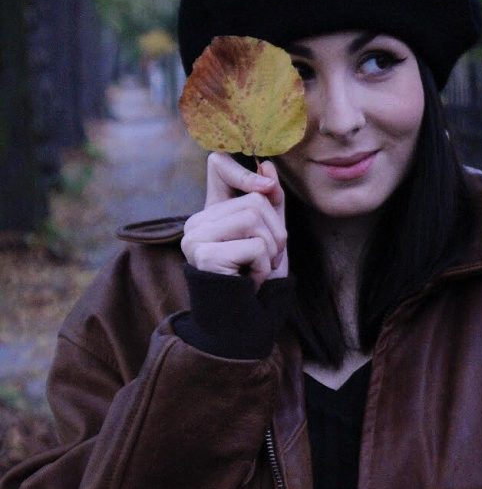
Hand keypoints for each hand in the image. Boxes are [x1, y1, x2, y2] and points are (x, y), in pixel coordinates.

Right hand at [181, 154, 287, 288]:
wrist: (245, 323)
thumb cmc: (257, 279)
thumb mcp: (271, 235)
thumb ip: (270, 202)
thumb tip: (268, 165)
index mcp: (211, 213)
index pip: (218, 165)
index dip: (244, 171)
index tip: (266, 188)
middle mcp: (197, 222)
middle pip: (254, 200)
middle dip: (276, 232)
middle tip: (267, 260)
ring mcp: (196, 238)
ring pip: (254, 218)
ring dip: (272, 250)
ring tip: (259, 270)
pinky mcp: (204, 255)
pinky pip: (255, 246)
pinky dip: (264, 267)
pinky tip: (251, 282)